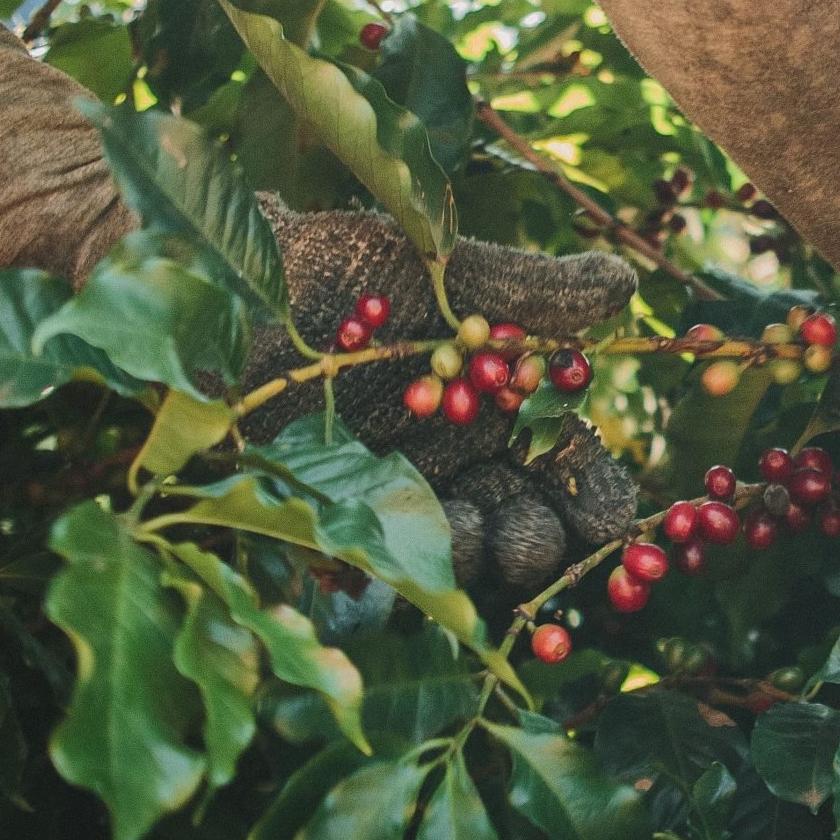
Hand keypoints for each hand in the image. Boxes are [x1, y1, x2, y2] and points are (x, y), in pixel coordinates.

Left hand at [237, 200, 639, 598]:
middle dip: (539, 541)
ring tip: (478, 535)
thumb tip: (626, 285)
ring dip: (477, 557)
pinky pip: (372, 569)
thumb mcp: (443, 271)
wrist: (213, 277)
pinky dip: (400, 576)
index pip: (564, 461)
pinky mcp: (323, 517)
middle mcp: (450, 457)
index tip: (613, 513)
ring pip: (458, 553)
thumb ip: (531, 291)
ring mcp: (390, 494)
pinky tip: (411, 560)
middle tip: (536, 537)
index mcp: (490, 404)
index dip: (595, 492)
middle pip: (522, 522)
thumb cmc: (335, 262)